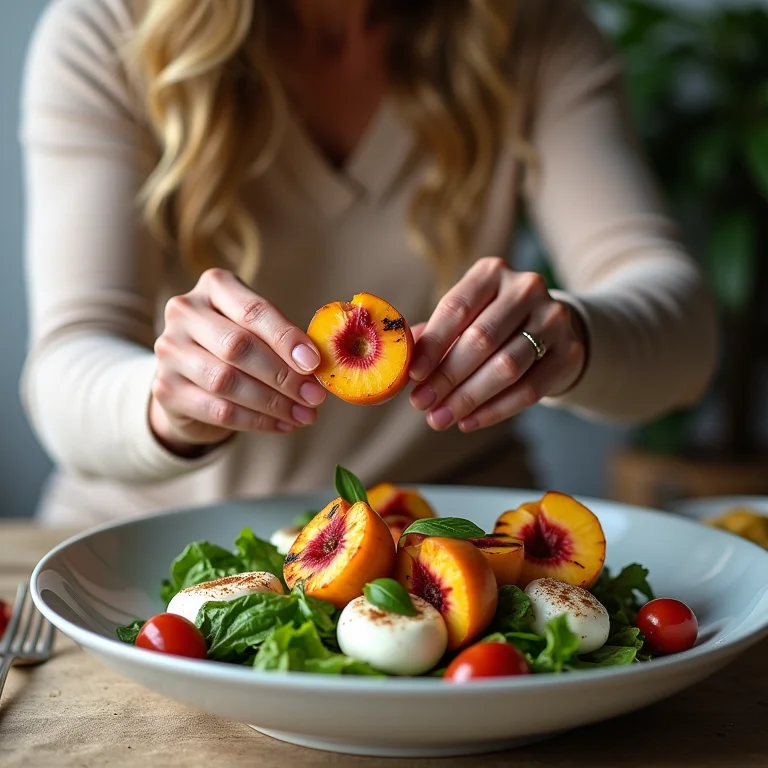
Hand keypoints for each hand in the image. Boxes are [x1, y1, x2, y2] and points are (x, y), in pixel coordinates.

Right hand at [150, 268, 326, 455]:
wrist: (191, 376)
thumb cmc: (239, 345)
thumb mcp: (259, 329)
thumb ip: (285, 340)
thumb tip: (318, 367)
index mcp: (214, 286)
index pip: (254, 311)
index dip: (287, 339)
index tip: (315, 364)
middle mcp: (184, 311)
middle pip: (238, 346)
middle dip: (283, 376)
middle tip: (314, 397)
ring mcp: (169, 350)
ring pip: (226, 381)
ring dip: (272, 403)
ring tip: (304, 415)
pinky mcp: (165, 388)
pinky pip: (217, 410)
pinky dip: (256, 421)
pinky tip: (282, 425)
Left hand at [408, 258, 586, 431]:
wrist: (550, 328)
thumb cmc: (491, 323)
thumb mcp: (463, 318)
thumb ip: (433, 335)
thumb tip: (398, 361)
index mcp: (491, 273)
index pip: (456, 308)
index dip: (432, 344)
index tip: (412, 375)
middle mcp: (526, 289)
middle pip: (481, 339)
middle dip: (446, 377)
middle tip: (421, 403)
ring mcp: (553, 319)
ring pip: (506, 367)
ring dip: (468, 398)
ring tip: (439, 418)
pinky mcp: (569, 352)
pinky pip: (530, 389)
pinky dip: (495, 410)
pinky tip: (468, 422)